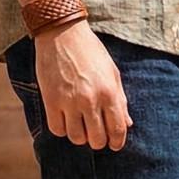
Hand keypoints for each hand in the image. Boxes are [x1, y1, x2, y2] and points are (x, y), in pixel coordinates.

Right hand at [33, 20, 132, 150]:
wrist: (62, 33)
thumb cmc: (90, 51)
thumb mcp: (112, 72)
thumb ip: (120, 100)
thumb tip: (127, 124)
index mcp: (109, 92)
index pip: (117, 129)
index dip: (117, 142)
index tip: (114, 144)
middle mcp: (90, 100)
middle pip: (97, 139)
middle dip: (98, 141)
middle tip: (96, 135)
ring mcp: (69, 101)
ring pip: (76, 138)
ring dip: (80, 136)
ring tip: (80, 126)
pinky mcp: (51, 101)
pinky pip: (57, 129)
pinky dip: (62, 129)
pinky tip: (66, 120)